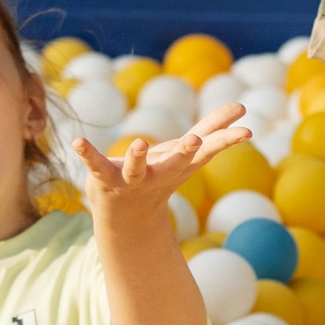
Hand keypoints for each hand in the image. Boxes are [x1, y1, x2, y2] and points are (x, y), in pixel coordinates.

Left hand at [73, 106, 254, 234]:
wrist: (127, 218)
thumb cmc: (161, 175)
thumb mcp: (188, 153)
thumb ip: (213, 128)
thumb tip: (242, 106)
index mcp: (181, 164)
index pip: (207, 150)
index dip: (226, 140)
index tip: (247, 131)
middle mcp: (160, 173)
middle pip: (176, 163)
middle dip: (184, 152)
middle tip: (194, 140)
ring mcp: (132, 179)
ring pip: (136, 168)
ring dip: (137, 157)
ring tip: (139, 143)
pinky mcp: (105, 178)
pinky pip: (95, 165)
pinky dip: (87, 154)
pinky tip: (77, 142)